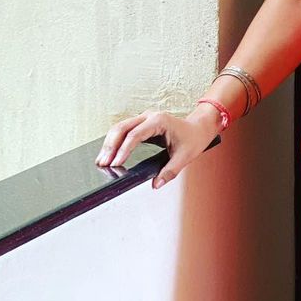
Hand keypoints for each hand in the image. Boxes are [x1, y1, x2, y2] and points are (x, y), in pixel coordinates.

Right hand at [95, 104, 221, 189]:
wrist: (199, 128)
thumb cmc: (194, 139)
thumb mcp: (184, 157)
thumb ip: (170, 171)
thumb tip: (156, 184)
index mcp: (159, 121)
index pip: (135, 135)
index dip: (123, 150)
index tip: (115, 163)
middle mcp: (149, 116)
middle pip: (122, 128)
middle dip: (110, 146)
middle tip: (102, 163)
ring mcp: (144, 118)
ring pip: (120, 127)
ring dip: (109, 143)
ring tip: (101, 160)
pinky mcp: (141, 123)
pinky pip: (124, 130)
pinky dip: (115, 141)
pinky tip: (108, 153)